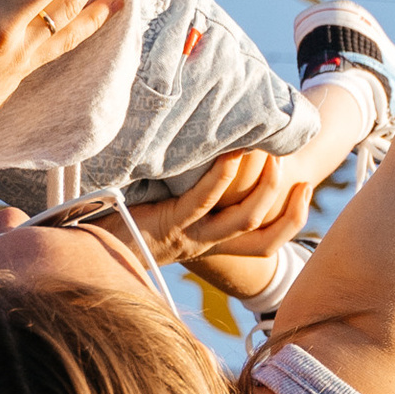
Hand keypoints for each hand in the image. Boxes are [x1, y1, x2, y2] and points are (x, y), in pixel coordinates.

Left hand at [135, 149, 315, 297]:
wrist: (90, 245)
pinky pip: (203, 201)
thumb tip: (219, 148)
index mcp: (211, 243)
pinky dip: (220, 177)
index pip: (267, 244)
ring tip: (269, 156)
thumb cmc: (126, 218)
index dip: (293, 219)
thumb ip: (194, 188)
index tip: (304, 187)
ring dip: (262, 189)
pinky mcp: (169, 224)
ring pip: (243, 220)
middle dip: (284, 202)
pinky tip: (230, 153)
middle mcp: (206, 244)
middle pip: (263, 236)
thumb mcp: (170, 205)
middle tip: (287, 164)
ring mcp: (190, 236)